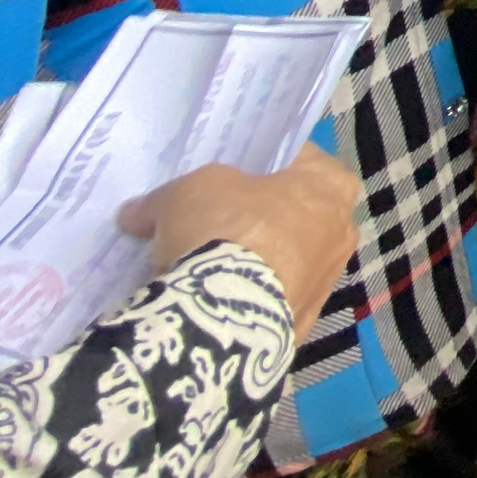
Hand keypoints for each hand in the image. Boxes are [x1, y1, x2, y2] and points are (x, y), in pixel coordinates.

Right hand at [117, 146, 360, 341]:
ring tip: (201, 266)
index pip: (296, 158)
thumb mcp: (185, 193)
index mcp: (330, 185)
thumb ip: (164, 198)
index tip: (226, 172)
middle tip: (208, 219)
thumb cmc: (224, 230)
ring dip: (250, 259)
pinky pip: (270, 296)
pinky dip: (246, 296)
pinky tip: (210, 300)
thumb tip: (135, 214)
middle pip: (290, 210)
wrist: (224, 315)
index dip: (256, 162)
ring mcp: (325, 279)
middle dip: (252, 214)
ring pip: (282, 257)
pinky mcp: (302, 320)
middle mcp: (340, 229)